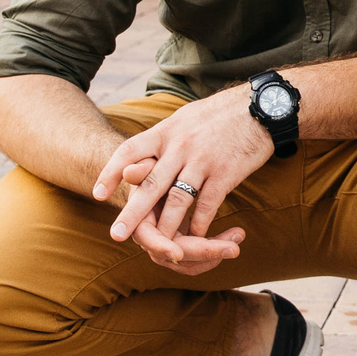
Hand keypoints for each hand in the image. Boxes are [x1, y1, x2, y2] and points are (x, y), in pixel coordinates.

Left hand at [91, 87, 272, 272]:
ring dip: (166, 228)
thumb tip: (134, 161)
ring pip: (178, 200)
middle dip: (132, 213)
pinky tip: (195, 238)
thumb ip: (159, 141)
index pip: (129, 151)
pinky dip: (200, 224)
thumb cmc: (218, 115)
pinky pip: (208, 204)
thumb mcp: (183, 119)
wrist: (260, 108)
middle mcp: (180, 146)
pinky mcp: (226, 173)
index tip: (96, 194)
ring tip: (157, 247)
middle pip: (150, 185)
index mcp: (166, 131)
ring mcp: (203, 161)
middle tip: (116, 235)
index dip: (110, 173)